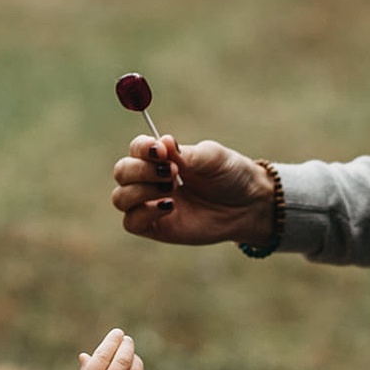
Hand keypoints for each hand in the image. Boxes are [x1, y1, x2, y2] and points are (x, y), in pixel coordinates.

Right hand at [110, 134, 276, 247]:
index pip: (135, 148)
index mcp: (161, 158)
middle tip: (173, 173)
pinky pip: (131, 222)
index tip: (162, 151)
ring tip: (172, 189)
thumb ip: (186, 154)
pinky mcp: (157, 228)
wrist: (249, 205)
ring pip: (120, 197)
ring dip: (142, 191)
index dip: (142, 147)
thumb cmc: (231, 175)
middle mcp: (151, 179)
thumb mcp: (212, 158)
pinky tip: (170, 207)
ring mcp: (151, 204)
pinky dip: (143, 213)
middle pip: (122, 171)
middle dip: (142, 170)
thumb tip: (162, 142)